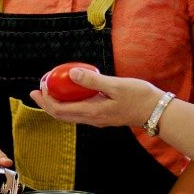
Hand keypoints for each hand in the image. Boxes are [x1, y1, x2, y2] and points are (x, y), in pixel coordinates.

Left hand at [29, 68, 161, 129]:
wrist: (156, 111)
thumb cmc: (139, 97)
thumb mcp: (115, 85)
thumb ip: (93, 80)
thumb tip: (72, 73)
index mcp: (92, 112)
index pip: (60, 110)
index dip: (46, 99)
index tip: (40, 86)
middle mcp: (92, 119)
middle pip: (61, 115)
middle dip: (46, 104)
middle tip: (36, 91)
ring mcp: (98, 119)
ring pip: (70, 115)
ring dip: (56, 104)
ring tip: (49, 92)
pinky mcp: (103, 116)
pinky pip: (79, 112)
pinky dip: (69, 104)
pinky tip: (71, 93)